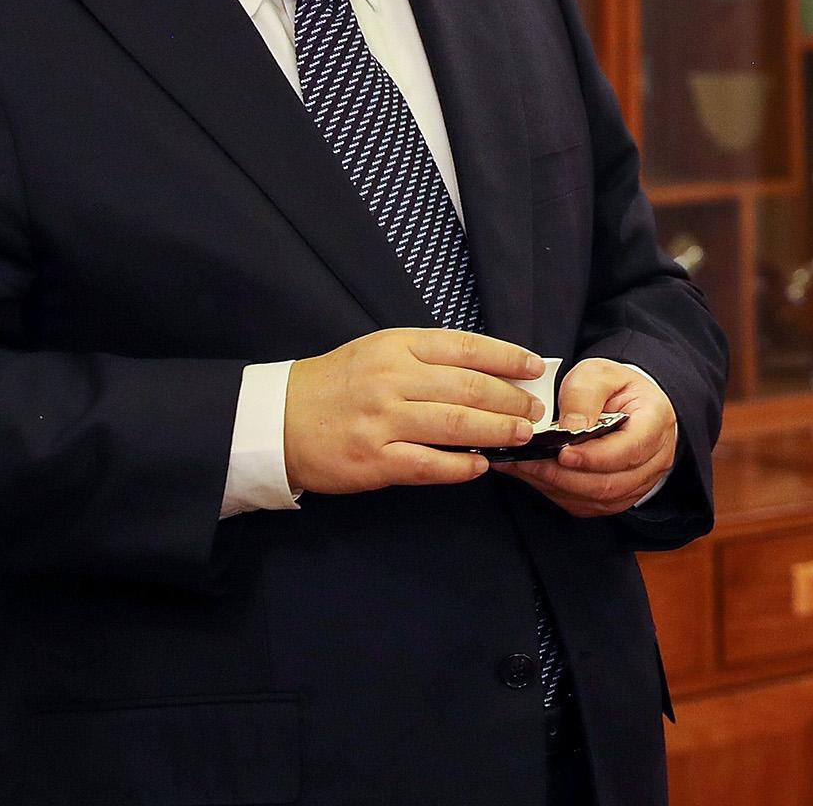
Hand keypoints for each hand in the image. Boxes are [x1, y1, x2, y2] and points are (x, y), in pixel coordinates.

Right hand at [284, 329, 547, 494]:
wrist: (278, 420)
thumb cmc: (337, 383)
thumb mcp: (379, 352)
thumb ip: (428, 359)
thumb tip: (488, 370)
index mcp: (397, 346)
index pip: (466, 347)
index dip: (507, 358)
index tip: (535, 367)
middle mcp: (392, 379)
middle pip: (469, 388)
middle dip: (511, 400)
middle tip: (535, 410)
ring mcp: (383, 420)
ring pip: (456, 425)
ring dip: (498, 431)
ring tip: (523, 435)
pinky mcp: (374, 459)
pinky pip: (429, 464)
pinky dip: (461, 466)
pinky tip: (481, 465)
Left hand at [493, 358, 677, 518]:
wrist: (625, 403)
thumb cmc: (615, 388)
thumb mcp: (600, 373)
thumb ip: (585, 393)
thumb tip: (570, 427)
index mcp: (656, 423)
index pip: (630, 450)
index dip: (594, 457)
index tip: (562, 453)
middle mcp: (653, 459)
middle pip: (610, 483)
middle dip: (564, 475)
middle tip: (530, 460)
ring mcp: (637, 483)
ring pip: (595, 499)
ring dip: (556, 486)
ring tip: (525, 466)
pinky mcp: (616, 498)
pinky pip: (586, 505)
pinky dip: (557, 493)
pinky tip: (535, 475)